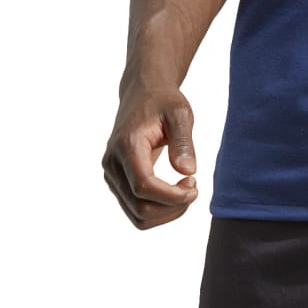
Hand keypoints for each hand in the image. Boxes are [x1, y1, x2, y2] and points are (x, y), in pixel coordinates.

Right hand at [102, 81, 199, 227]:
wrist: (142, 93)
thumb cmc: (163, 101)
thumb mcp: (180, 113)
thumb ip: (183, 142)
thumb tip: (188, 171)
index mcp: (126, 145)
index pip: (143, 186)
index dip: (171, 196)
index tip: (195, 185)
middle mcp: (113, 163)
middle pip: (140, 207)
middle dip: (172, 207)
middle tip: (194, 186)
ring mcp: (112, 175)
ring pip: (137, 215)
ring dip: (167, 212)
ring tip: (186, 189)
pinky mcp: (117, 181)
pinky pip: (136, 210)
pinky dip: (159, 210)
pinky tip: (175, 191)